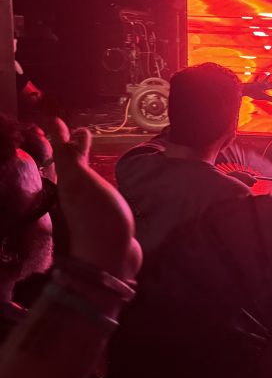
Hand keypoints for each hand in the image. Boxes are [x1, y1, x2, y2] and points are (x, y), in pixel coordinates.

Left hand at [46, 118, 139, 279]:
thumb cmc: (94, 218)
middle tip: (76, 134)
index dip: (58, 136)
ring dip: (85, 166)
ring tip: (90, 153)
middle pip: (69, 167)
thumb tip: (74, 132)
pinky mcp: (104, 220)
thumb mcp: (79, 183)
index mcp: (65, 184)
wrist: (110, 258)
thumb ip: (73, 158)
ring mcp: (88, 209)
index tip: (55, 119)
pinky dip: (100, 183)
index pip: (60, 153)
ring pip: (83, 180)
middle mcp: (73, 195)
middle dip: (71, 150)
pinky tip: (107, 184)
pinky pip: (99, 195)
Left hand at [241, 72, 271, 103]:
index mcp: (264, 86)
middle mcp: (260, 84)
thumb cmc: (253, 93)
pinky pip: (255, 81)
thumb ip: (271, 98)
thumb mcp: (263, 96)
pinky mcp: (251, 85)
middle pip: (267, 81)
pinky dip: (256, 79)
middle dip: (270, 80)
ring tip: (266, 74)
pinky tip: (256, 78)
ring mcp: (255, 84)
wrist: (243, 89)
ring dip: (265, 78)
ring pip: (262, 80)